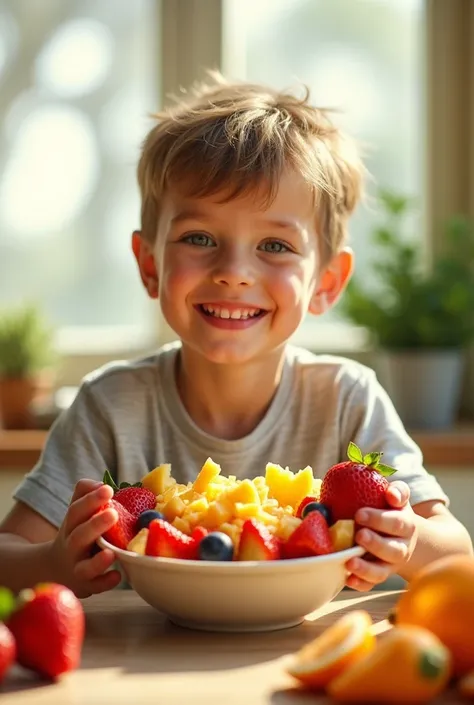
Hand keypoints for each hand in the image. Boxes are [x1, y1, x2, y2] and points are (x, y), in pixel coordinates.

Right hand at [49, 479, 121, 597]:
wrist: (55, 569)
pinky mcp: (86, 586)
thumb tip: (101, 483)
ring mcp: (78, 568)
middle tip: (113, 513)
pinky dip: (105, 583)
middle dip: (95, 525)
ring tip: (112, 552)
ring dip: (98, 561)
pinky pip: (95, 587)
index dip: (91, 499)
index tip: (108, 489)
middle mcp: (72, 547)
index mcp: (71, 526)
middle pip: (79, 537)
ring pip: (84, 568)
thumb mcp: (75, 513)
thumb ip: (85, 493)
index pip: (77, 510)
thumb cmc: (75, 533)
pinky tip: (117, 575)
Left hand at [345, 480, 417, 591]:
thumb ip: (398, 491)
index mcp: (406, 525)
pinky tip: (348, 579)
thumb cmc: (392, 510)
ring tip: (350, 562)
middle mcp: (402, 547)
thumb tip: (392, 494)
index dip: (379, 520)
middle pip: (393, 550)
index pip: (397, 523)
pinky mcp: (380, 574)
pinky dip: (361, 583)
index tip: (359, 514)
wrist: (402, 534)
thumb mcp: (398, 497)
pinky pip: (371, 583)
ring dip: (366, 568)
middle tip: (359, 535)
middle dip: (375, 544)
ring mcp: (391, 564)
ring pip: (382, 571)